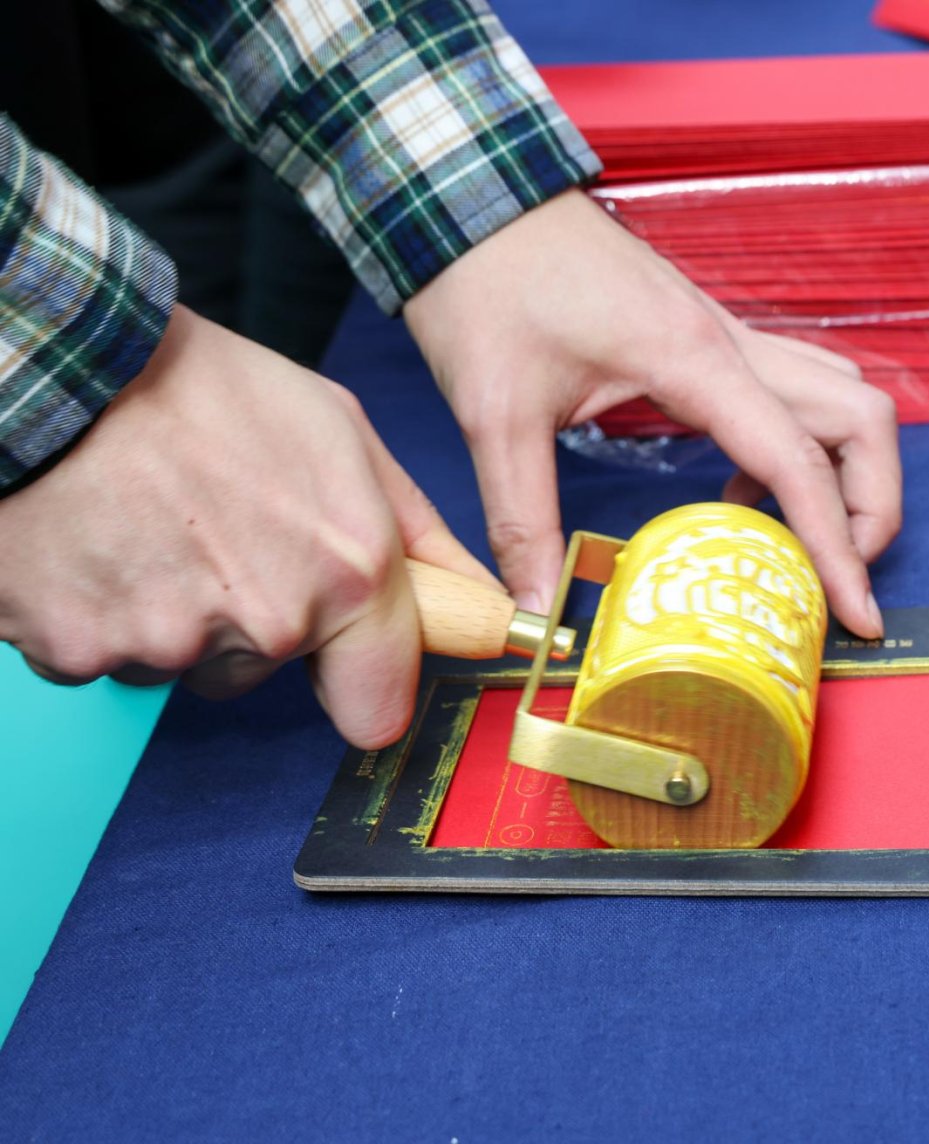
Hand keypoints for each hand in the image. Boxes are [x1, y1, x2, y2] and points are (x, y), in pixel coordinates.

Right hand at [0, 307, 497, 746]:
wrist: (59, 367)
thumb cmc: (203, 388)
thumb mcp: (344, 434)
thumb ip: (419, 533)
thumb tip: (486, 600)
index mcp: (347, 575)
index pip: (379, 709)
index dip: (364, 685)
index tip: (352, 667)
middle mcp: (268, 622)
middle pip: (271, 669)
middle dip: (256, 619)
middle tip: (221, 531)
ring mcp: (170, 643)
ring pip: (188, 661)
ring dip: (178, 614)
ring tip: (154, 523)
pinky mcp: (79, 650)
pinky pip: (104, 655)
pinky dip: (102, 612)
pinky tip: (100, 542)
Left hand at [402, 189, 899, 636]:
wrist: (472, 194)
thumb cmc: (485, 284)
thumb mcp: (494, 414)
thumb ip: (523, 519)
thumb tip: (537, 610)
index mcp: (695, 360)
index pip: (801, 462)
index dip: (839, 546)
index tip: (858, 613)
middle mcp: (731, 343)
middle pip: (862, 420)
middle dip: (872, 506)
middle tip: (838, 576)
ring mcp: (727, 333)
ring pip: (842, 396)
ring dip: (850, 471)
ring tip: (804, 542)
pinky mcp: (707, 335)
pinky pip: (795, 391)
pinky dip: (798, 448)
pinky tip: (741, 492)